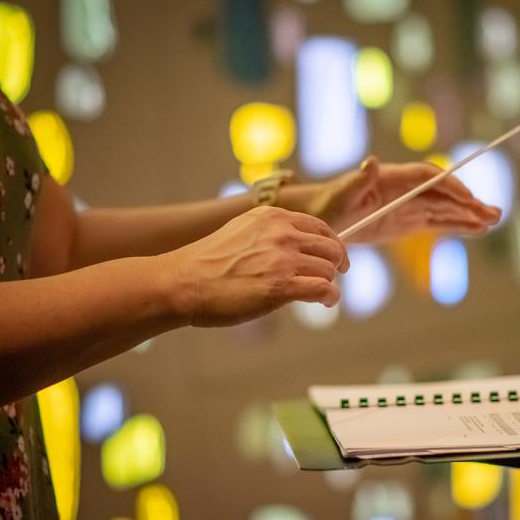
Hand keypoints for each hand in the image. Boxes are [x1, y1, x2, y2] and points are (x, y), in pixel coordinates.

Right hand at [163, 206, 348, 326]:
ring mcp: (282, 258)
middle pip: (331, 247)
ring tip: (322, 295)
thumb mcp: (242, 231)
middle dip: (337, 263)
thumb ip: (270, 234)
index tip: (334, 257)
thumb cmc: (207, 264)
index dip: (332, 243)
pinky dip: (330, 297)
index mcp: (272, 217)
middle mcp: (281, 233)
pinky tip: (325, 302)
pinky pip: (323, 289)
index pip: (319, 226)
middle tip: (334, 276)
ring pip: (328, 269)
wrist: (183, 282)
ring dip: (329, 284)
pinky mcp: (281, 285)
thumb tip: (293, 247)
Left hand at [303, 157, 501, 242]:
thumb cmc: (328, 205)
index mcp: (392, 178)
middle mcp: (406, 190)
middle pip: (443, 193)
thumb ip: (357, 180)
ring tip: (495, 219)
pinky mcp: (409, 222)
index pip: (427, 178)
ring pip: (446, 208)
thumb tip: (370, 162)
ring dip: (470, 214)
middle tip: (494, 212)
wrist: (323, 219)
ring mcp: (409, 206)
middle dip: (469, 202)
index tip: (467, 198)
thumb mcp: (341, 195)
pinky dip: (457, 225)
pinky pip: (437, 222)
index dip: (449, 186)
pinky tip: (477, 229)